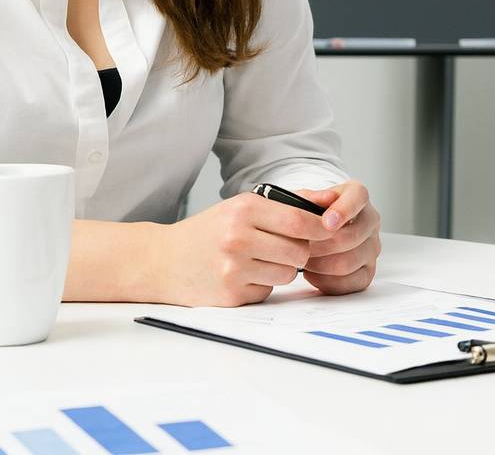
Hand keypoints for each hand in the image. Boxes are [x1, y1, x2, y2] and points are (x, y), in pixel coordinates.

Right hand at [157, 190, 334, 306]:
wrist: (163, 261)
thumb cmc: (208, 231)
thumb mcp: (242, 205)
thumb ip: (288, 202)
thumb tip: (331, 199)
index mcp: (243, 210)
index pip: (299, 221)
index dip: (320, 228)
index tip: (328, 231)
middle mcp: (237, 238)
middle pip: (298, 251)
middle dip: (301, 251)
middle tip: (287, 246)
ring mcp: (233, 269)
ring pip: (287, 274)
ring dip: (282, 269)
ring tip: (260, 260)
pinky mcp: (230, 295)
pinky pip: (267, 290)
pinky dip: (262, 284)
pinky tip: (243, 275)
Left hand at [295, 180, 380, 295]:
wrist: (316, 230)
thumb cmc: (312, 213)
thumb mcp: (305, 199)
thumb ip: (308, 198)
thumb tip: (319, 199)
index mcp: (357, 195)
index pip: (358, 198)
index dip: (343, 211)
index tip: (326, 223)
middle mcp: (370, 219)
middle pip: (351, 237)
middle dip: (320, 246)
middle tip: (299, 248)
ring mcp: (372, 246)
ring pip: (348, 262)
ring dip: (320, 265)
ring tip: (303, 260)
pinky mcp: (368, 270)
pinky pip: (351, 283)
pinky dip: (327, 281)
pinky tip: (313, 274)